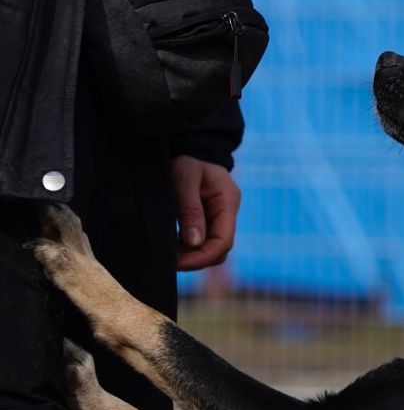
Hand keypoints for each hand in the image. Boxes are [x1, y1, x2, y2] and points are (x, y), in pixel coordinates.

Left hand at [172, 155, 241, 270]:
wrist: (190, 146)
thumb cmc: (187, 159)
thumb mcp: (185, 179)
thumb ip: (190, 209)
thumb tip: (194, 242)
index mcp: (228, 201)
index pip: (224, 241)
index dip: (202, 257)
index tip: (178, 263)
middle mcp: (228, 211)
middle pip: (220, 248)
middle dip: (197, 259)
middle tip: (170, 261)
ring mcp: (219, 215)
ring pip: (212, 246)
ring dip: (193, 255)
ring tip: (169, 255)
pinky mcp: (208, 217)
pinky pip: (203, 239)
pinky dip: (189, 247)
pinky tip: (172, 246)